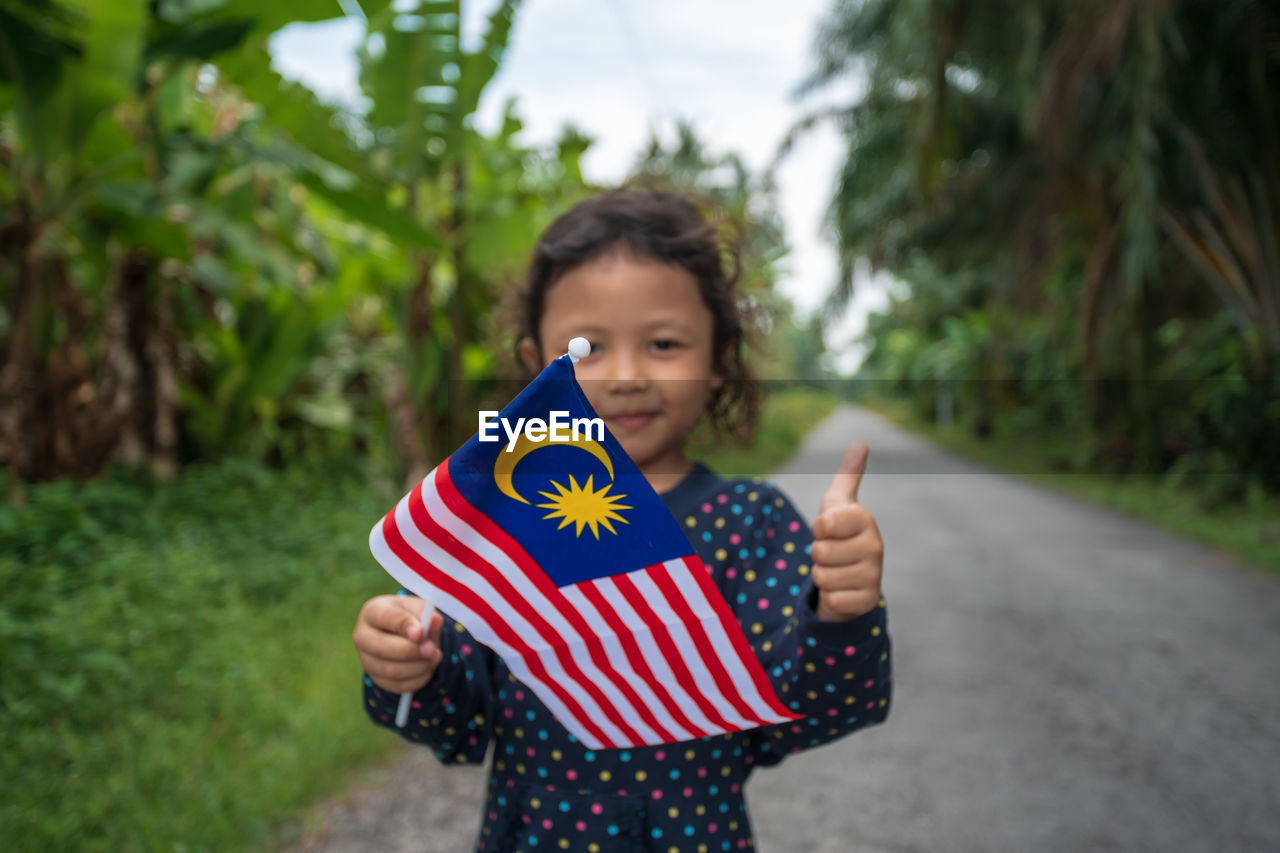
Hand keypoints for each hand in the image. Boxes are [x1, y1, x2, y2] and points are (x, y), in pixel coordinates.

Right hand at [353, 594, 443, 692]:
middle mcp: (362, 636)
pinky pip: (397, 685)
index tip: (421, 633)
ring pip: (390, 670)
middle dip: (410, 651)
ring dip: (417, 666)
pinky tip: (428, 669)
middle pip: (381, 648)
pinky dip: (417, 679)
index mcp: (372, 612)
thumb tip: (435, 621)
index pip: (385, 618)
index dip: (404, 625)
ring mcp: (366, 659)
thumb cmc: (412, 617)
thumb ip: (426, 614)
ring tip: (435, 657)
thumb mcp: (420, 609)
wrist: (407, 633)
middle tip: (432, 650)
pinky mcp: (376, 678)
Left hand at [809, 441, 883, 621]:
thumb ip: (847, 475)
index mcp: (864, 520)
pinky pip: (832, 599)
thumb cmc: (840, 534)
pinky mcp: (868, 601)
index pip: (825, 523)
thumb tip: (861, 443)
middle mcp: (875, 546)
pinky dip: (829, 597)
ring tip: (835, 570)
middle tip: (831, 553)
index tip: (826, 529)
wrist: (852, 576)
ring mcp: (874, 575)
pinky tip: (841, 590)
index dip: (817, 529)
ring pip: (823, 577)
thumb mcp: (837, 504)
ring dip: (822, 576)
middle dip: (817, 555)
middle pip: (819, 552)